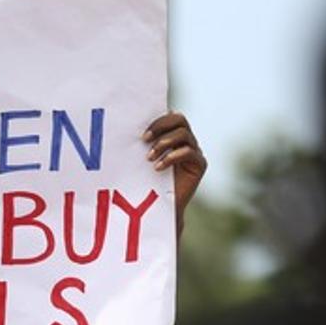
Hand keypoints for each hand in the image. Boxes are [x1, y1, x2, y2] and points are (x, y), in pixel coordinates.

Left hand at [143, 111, 205, 232]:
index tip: (141, 131)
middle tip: (144, 139)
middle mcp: (186, 140)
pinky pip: (189, 152)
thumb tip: (125, 127)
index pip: (170, 116)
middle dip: (160, 126)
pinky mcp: (200, 164)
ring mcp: (194, 151)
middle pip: (180, 119)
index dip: (157, 119)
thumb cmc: (146, 181)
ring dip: (163, 143)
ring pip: (183, 134)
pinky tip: (158, 168)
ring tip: (149, 158)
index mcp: (173, 135)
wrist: (159, 208)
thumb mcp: (141, 160)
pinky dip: (171, 157)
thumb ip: (142, 144)